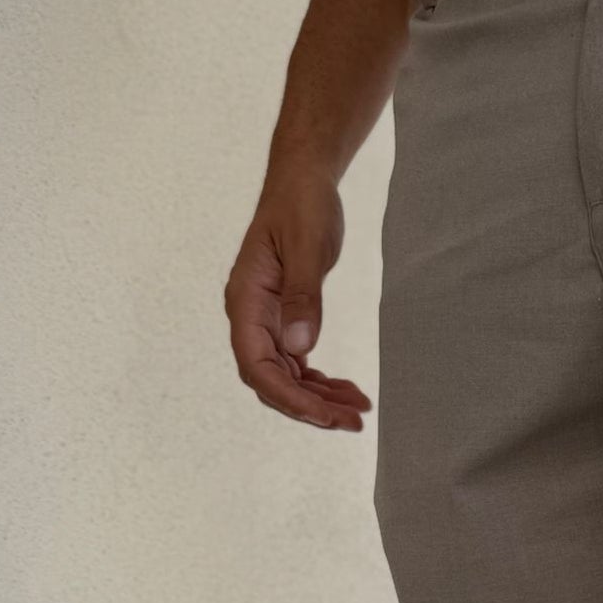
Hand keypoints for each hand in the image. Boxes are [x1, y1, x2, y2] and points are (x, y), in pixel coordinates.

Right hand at [224, 167, 370, 431]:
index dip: (290, 398)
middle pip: (271, 379)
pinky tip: (345, 389)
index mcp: (245, 301)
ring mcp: (264, 319)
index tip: (326, 415)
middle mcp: (249, 315)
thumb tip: (300, 347)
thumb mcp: (308, 248)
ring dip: (318, 397)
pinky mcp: (282, 317)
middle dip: (309, 406)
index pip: (258, 366)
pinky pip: (295, 361)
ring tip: (357, 409)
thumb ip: (304, 297)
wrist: (302, 181)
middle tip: (353, 421)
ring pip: (285, 375)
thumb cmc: (301, 206)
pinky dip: (319, 380)